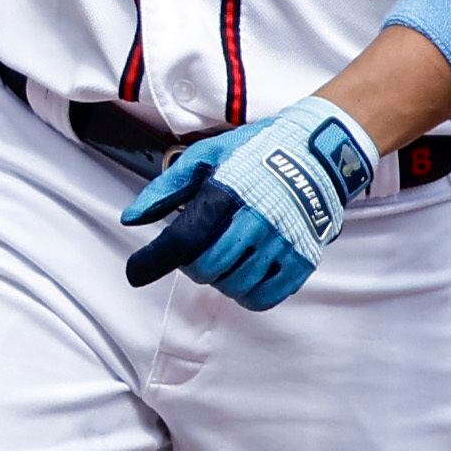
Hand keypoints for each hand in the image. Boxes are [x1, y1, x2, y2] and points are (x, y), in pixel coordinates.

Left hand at [122, 96, 376, 310]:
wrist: (319, 151)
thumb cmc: (258, 152)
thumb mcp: (209, 155)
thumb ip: (167, 187)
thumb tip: (132, 219)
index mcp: (228, 191)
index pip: (183, 239)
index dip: (153, 261)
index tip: (135, 272)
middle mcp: (256, 219)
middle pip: (207, 268)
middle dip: (191, 265)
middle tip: (196, 250)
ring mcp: (282, 242)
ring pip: (234, 286)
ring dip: (219, 278)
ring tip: (225, 256)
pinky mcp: (302, 259)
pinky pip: (265, 298)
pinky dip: (247, 294)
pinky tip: (245, 274)